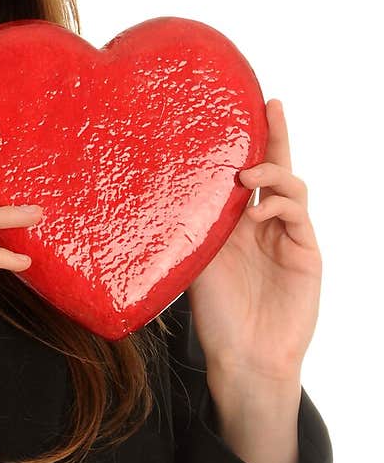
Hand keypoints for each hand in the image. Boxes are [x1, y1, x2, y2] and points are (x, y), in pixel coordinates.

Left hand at [187, 98, 321, 383]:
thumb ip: (191, 228)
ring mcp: (288, 237)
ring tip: (245, 174)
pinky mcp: (306, 254)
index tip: (237, 109)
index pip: (243, 174)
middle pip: (276, 169)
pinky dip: (279, 205)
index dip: (245, 144)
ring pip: (290, 187)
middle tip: (270, 104)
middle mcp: (263, 224)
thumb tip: (157, 192)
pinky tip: (257, 212)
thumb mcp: (193, 263)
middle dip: (276, 135)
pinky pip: (297, 216)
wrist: (244, 358)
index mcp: (235, 223)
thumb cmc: (216, 316)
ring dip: (271, 172)